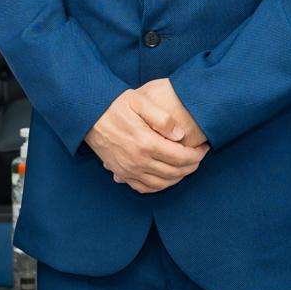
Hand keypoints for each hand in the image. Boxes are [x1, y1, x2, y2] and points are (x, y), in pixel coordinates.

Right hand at [85, 88, 207, 193]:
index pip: (181, 157)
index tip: (204, 148)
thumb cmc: (114, 104)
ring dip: (178, 178)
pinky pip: (144, 188)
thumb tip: (180, 135)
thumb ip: (162, 117)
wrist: (87, 114)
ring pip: (162, 184)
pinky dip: (159, 186)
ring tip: (186, 167)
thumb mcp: (139, 101)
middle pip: (175, 173)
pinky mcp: (120, 172)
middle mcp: (138, 161)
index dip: (197, 155)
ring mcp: (128, 170)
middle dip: (191, 166)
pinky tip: (166, 177)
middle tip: (199, 157)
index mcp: (145, 143)